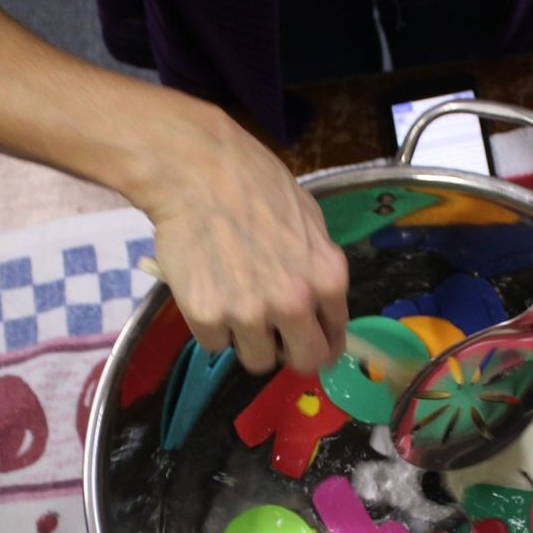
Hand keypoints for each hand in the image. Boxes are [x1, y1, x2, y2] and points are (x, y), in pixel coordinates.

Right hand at [140, 110, 348, 375]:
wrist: (197, 170)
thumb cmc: (254, 183)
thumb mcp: (308, 220)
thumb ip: (317, 268)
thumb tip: (318, 304)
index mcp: (328, 278)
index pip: (334, 339)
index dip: (319, 341)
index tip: (307, 339)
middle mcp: (294, 303)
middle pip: (303, 362)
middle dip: (290, 353)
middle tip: (272, 336)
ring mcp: (249, 313)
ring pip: (256, 360)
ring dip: (247, 340)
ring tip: (233, 304)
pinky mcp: (206, 316)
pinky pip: (214, 343)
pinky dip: (210, 326)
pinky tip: (206, 291)